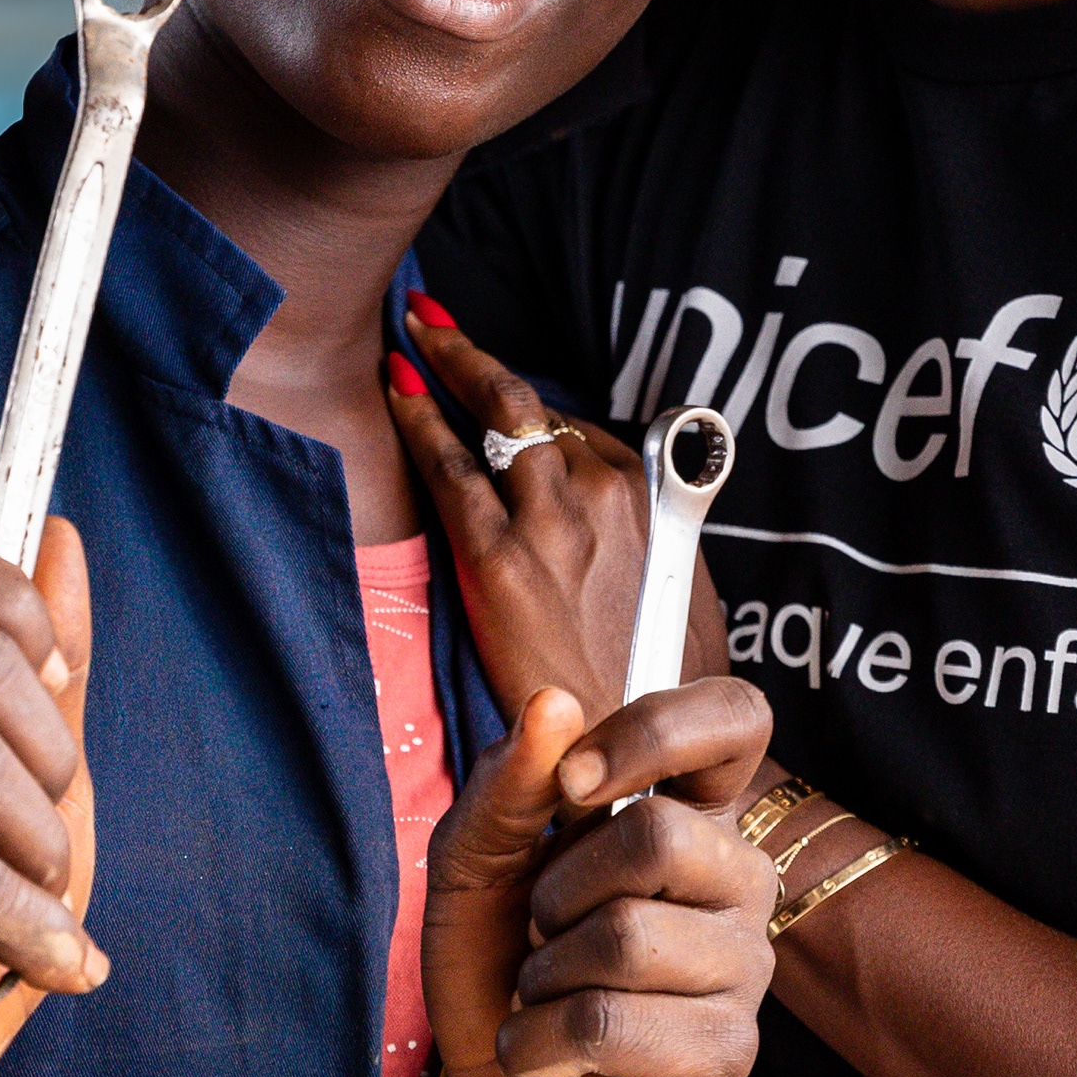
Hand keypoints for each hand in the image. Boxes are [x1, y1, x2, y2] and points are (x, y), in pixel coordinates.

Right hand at [0, 522, 104, 1076]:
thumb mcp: (44, 779)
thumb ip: (52, 664)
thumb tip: (56, 533)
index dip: (10, 602)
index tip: (53, 687)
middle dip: (53, 754)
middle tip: (46, 838)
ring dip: (46, 851)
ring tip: (42, 908)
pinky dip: (37, 930)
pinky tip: (60, 967)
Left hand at [386, 306, 725, 718]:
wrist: (634, 753)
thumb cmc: (658, 687)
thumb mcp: (680, 598)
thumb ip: (647, 542)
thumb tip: (623, 522)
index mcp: (651, 496)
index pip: (572, 428)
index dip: (522, 407)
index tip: (488, 389)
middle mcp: (605, 493)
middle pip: (531, 405)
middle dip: (475, 355)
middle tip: (433, 323)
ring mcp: (553, 522)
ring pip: (495, 416)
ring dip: (446, 366)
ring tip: (411, 338)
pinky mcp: (502, 560)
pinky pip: (453, 467)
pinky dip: (422, 417)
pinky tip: (396, 388)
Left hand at [425, 680, 773, 1076]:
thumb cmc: (496, 965)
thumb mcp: (473, 863)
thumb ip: (506, 784)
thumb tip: (553, 702)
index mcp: (689, 810)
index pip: (736, 719)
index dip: (657, 731)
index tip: (575, 782)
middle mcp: (738, 880)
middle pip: (661, 837)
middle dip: (558, 889)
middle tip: (541, 931)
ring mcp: (745, 970)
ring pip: (627, 939)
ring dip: (541, 978)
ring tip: (544, 999)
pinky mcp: (726, 1055)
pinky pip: (611, 1025)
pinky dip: (538, 1044)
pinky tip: (545, 1062)